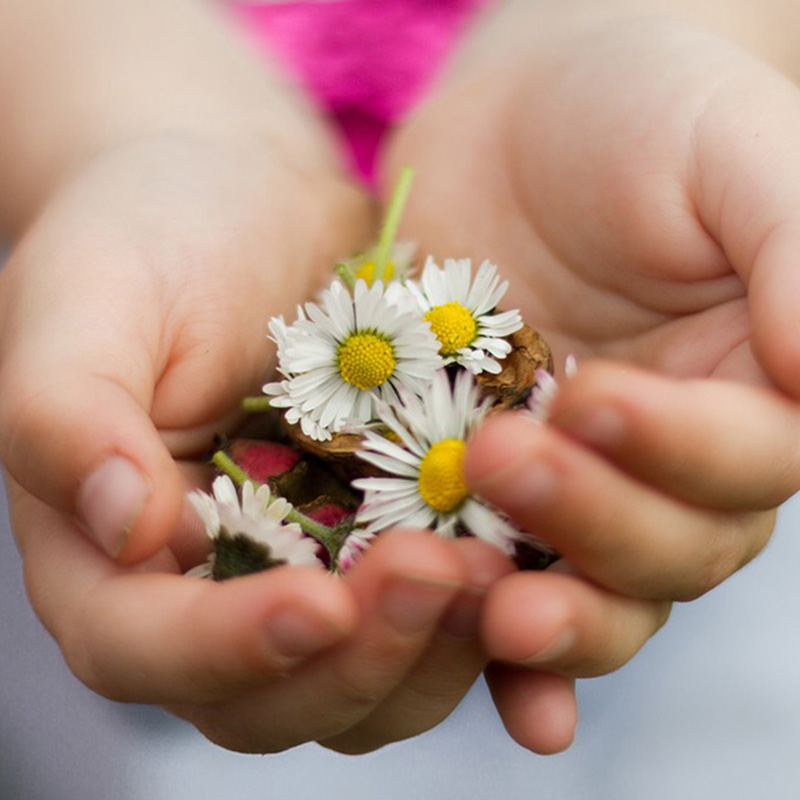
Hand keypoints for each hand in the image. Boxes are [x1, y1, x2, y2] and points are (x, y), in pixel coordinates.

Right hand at [0, 126, 519, 752]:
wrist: (248, 194)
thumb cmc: (150, 230)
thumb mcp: (87, 297)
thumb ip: (69, 414)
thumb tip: (123, 529)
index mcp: (106, 548)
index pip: (142, 648)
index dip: (226, 649)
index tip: (319, 603)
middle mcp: (205, 583)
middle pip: (268, 695)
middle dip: (355, 661)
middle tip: (439, 573)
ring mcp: (301, 566)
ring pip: (362, 681)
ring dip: (430, 651)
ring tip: (495, 571)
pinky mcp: (378, 538)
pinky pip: (430, 614)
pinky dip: (476, 612)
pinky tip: (523, 560)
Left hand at [382, 5, 799, 750]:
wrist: (519, 120)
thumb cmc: (641, 113)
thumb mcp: (732, 150)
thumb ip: (798, 251)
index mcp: (755, 391)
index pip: (748, 463)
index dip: (675, 450)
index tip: (592, 395)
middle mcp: (674, 459)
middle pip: (671, 548)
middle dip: (593, 523)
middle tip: (507, 461)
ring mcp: (581, 482)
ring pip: (595, 590)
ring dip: (552, 618)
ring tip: (496, 606)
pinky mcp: (490, 484)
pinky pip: (506, 578)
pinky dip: (505, 653)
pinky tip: (497, 685)